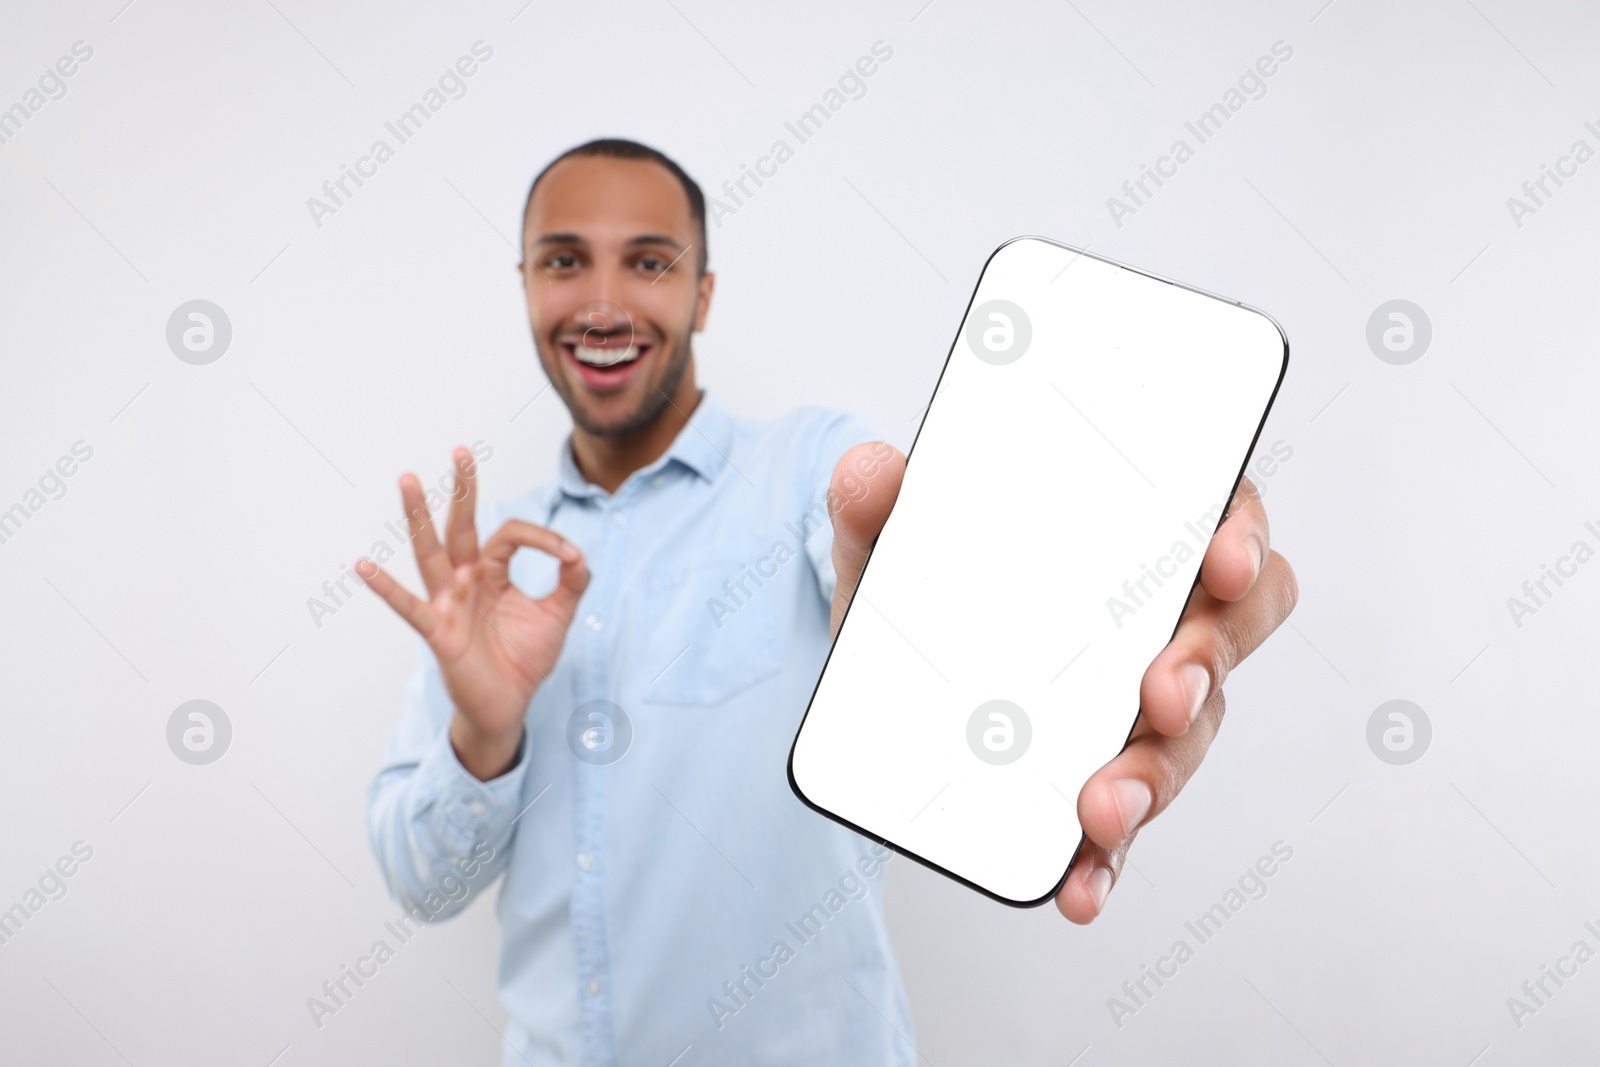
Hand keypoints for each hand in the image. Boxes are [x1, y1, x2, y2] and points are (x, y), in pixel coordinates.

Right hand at [356, 447, 589, 779]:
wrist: (509, 705)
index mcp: (492, 571)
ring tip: (407, 480)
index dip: (543, 539)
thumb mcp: (557, 616)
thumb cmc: (523, 658)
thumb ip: (571, 582)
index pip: (510, 535)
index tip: (569, 555)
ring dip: (418, 517)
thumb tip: (578, 552)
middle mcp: (465, 580)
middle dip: (462, 489)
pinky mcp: (438, 632)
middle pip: (460, 526)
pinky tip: (363, 566)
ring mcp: (447, 603)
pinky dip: (385, 588)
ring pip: (430, 552)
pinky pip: (408, 607)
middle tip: (460, 450)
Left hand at [826, 445, 1297, 921]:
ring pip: (1186, 737)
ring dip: (1154, 775)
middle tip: (1159, 694)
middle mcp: (1158, 620)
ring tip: (1101, 808)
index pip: (1219, 517)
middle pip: (1227, 631)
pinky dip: (1107, 860)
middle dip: (1204, 664)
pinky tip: (1078, 885)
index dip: (1238, 535)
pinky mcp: (1107, 782)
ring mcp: (1142, 708)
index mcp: (1134, 534)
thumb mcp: (893, 545)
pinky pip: (1126, 825)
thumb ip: (877, 504)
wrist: (887, 683)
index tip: (1218, 558)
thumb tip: (868, 471)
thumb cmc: (929, 590)